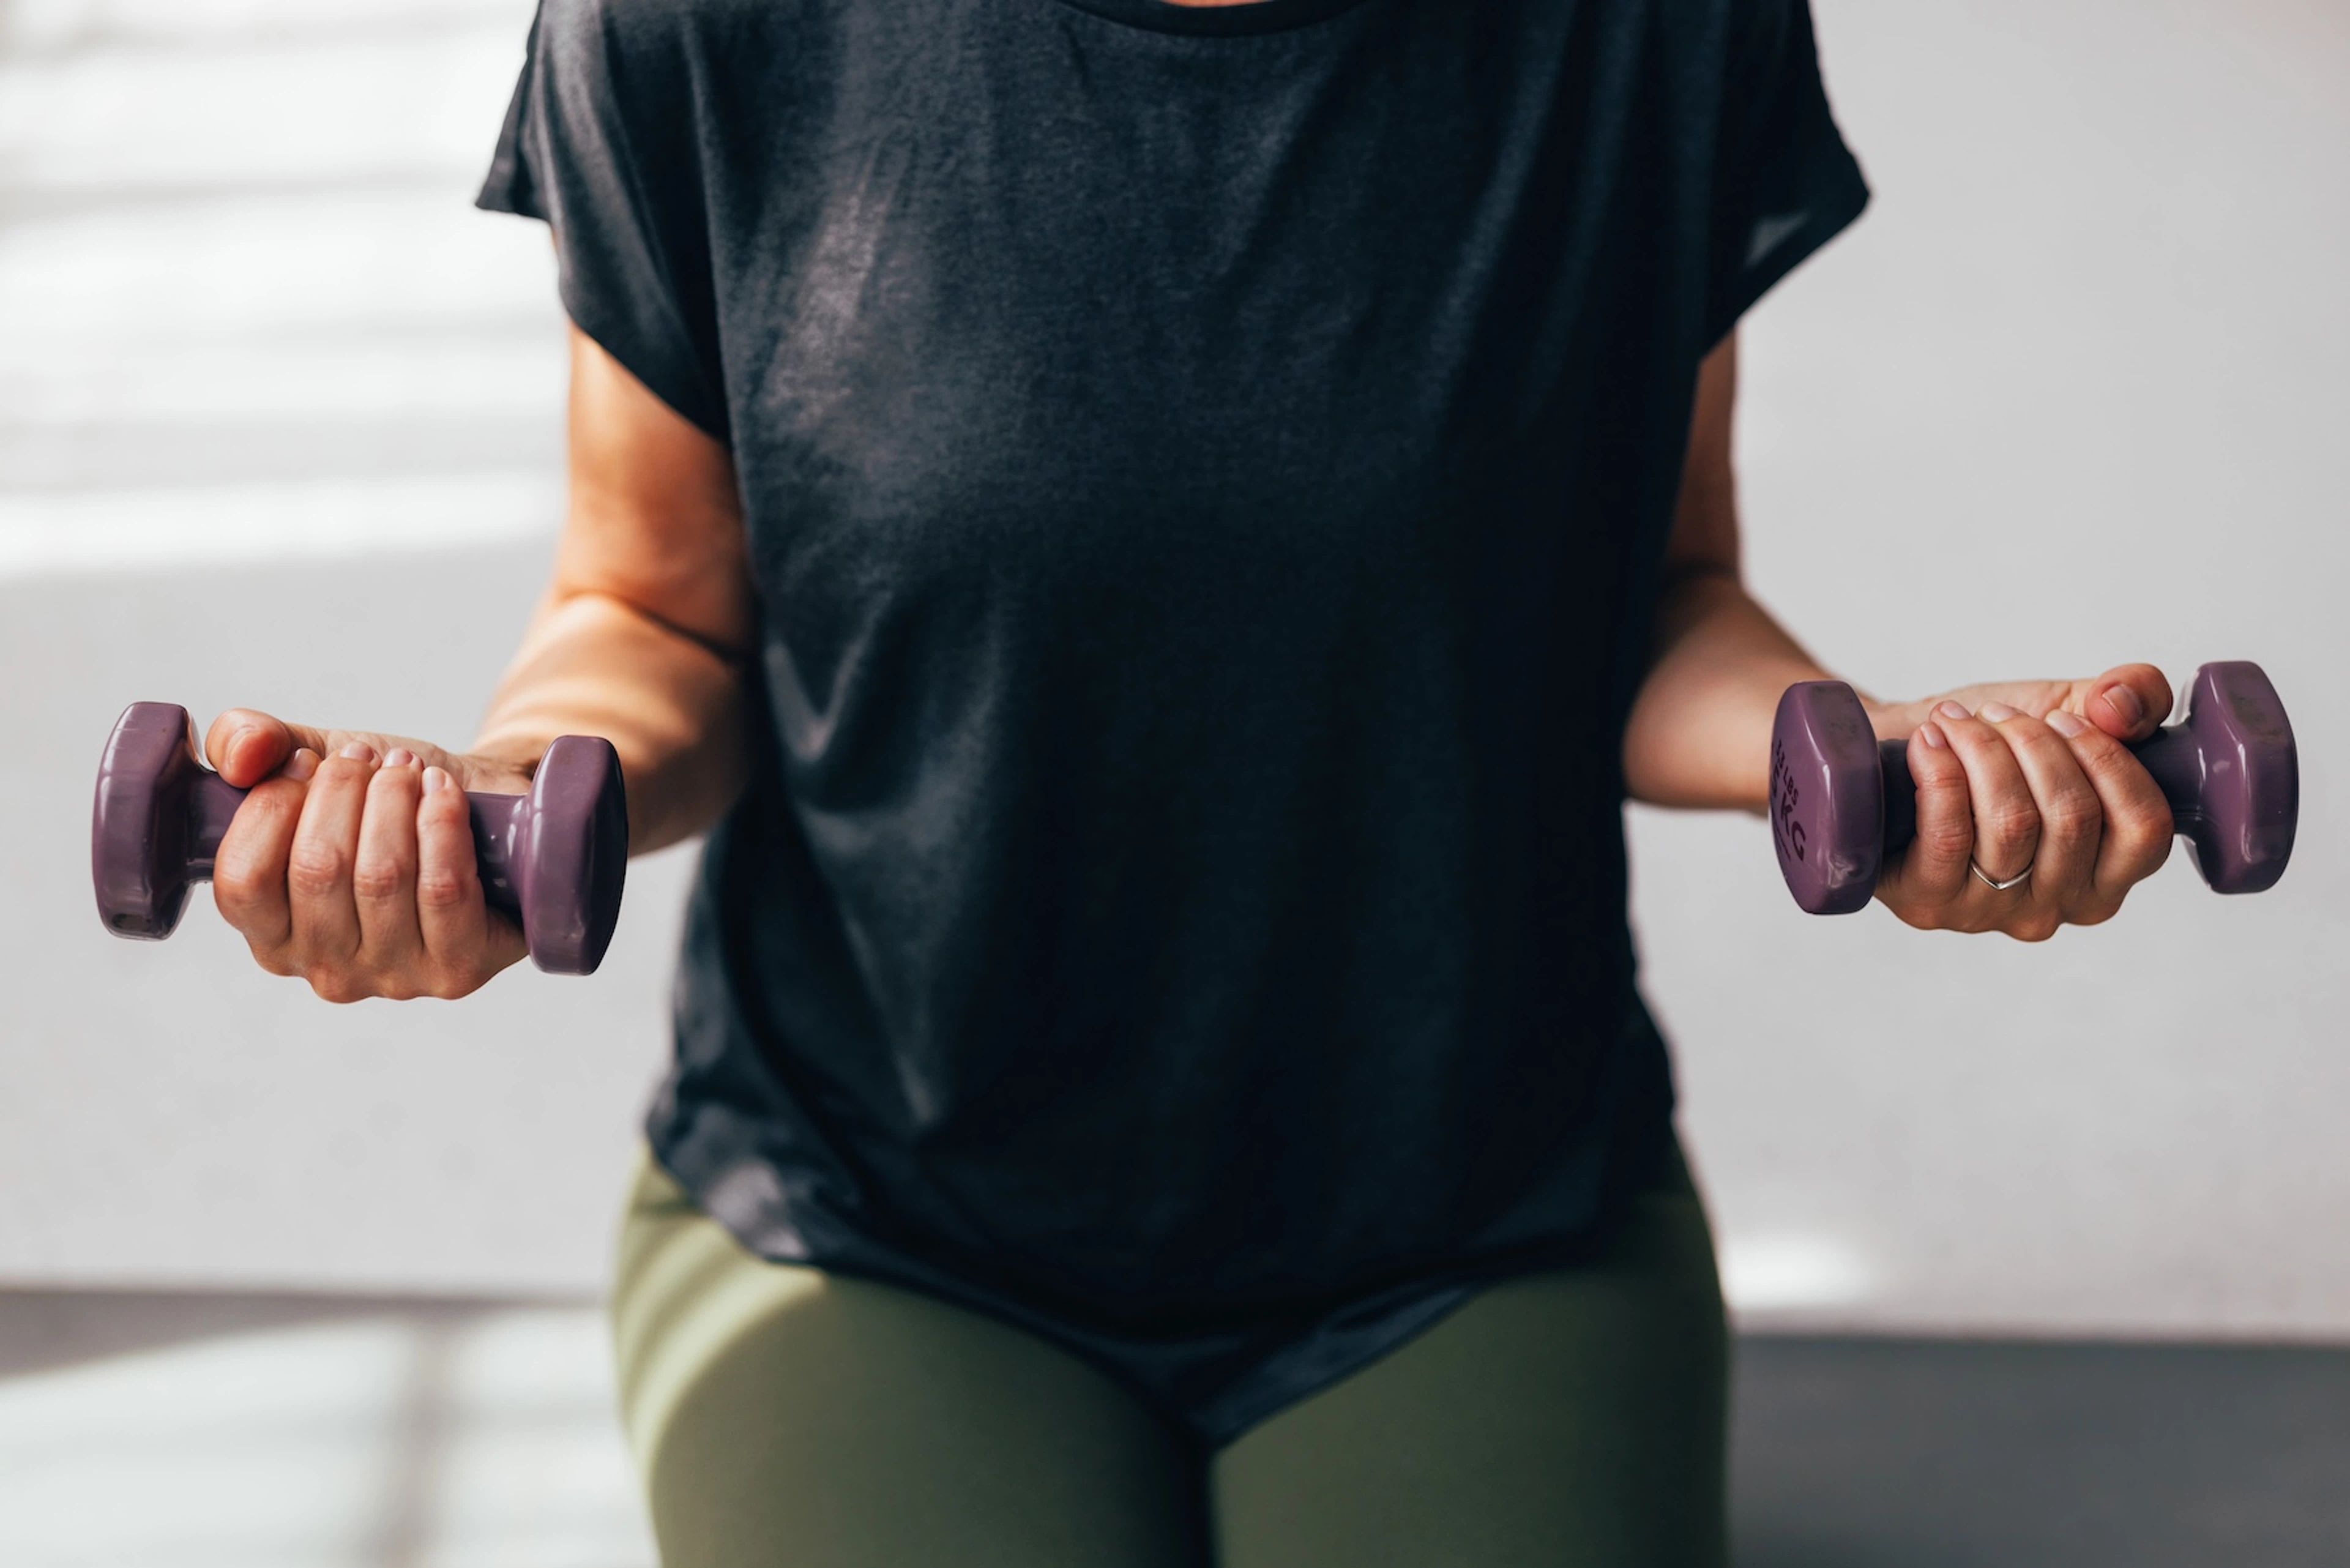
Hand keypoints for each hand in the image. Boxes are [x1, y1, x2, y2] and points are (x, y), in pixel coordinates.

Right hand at [204, 709, 533, 999]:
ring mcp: (393, 977)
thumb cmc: (387, 802)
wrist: (482, 814)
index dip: (272, 808)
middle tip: (370, 757)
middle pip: (317, 870)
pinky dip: (441, 823)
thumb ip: (250, 745)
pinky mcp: (459, 969)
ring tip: (407, 769)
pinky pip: (443, 889)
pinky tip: (442, 791)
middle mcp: (325, 971)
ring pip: (381, 875)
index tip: (308, 762)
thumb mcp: (313, 762)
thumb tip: (241, 755)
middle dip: (344, 790)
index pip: (242, 882)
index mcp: (272, 935)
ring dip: (394, 800)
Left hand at [1864, 664, 2175, 939]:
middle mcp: (2056, 908)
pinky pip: (1949, 834)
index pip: (2144, 829)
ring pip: (2011, 822)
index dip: (2107, 760)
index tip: (2061, 717)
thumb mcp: (2072, 708)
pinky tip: (1929, 742)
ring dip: (1982, 750)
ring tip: (1957, 723)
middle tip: (1996, 715)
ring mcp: (1991, 912)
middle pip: (2073, 817)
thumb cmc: (1989, 747)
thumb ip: (2132, 696)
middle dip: (2032, 743)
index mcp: (2107, 875)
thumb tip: (2119, 708)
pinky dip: (1940, 770)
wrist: (1899, 753)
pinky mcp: (1927, 903)